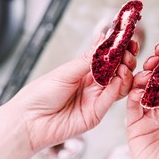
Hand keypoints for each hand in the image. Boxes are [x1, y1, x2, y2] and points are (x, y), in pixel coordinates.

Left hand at [11, 34, 138, 151]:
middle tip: (129, 52)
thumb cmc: (41, 93)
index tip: (127, 40)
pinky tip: (117, 79)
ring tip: (124, 66)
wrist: (29, 120)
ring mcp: (96, 100)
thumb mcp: (66, 71)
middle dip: (126, 61)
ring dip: (125, 75)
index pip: (108, 59)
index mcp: (85, 72)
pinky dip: (116, 89)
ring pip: (119, 86)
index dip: (119, 50)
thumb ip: (89, 59)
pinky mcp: (96, 115)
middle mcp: (93, 86)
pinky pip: (110, 100)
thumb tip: (104, 38)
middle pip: (118, 72)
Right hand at [126, 43, 158, 158]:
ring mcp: (148, 117)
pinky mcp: (134, 126)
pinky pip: (132, 107)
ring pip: (143, 91)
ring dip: (144, 80)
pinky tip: (137, 91)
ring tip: (146, 74)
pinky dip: (133, 97)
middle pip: (157, 83)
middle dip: (156, 68)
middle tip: (155, 57)